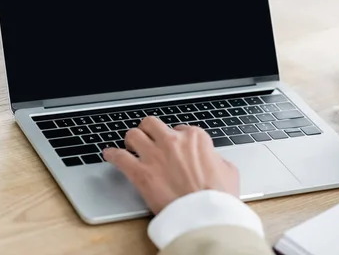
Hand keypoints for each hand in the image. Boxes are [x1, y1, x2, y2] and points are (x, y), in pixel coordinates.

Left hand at [103, 117, 239, 213]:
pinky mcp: (140, 173)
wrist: (205, 215)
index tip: (174, 145)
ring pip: (133, 134)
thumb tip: (212, 160)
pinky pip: (119, 157)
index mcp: (195, 138)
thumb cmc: (218, 196)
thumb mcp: (228, 171)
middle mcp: (173, 141)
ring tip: (130, 145)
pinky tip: (109, 155)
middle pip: (152, 124)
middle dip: (149, 131)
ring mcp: (155, 155)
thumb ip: (216, 159)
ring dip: (131, 140)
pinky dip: (112, 155)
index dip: (176, 138)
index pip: (180, 128)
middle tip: (148, 139)